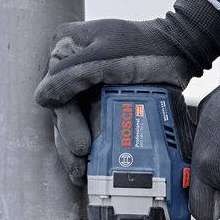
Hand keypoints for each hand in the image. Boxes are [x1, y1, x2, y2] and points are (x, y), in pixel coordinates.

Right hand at [35, 0, 219, 184]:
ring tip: (80, 173)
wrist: (177, 49)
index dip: (66, 123)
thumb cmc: (144, 46)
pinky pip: (89, 122)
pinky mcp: (101, 97)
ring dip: (73, 149)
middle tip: (80, 166)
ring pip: (73, 121)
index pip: (56, 92)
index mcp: (64, 47)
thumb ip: (71, 74)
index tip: (80, 147)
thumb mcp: (105, 56)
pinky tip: (89, 164)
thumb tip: (41, 99)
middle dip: (68, 142)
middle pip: (62, 111)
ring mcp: (85, 83)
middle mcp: (70, 66)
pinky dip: (89, 143)